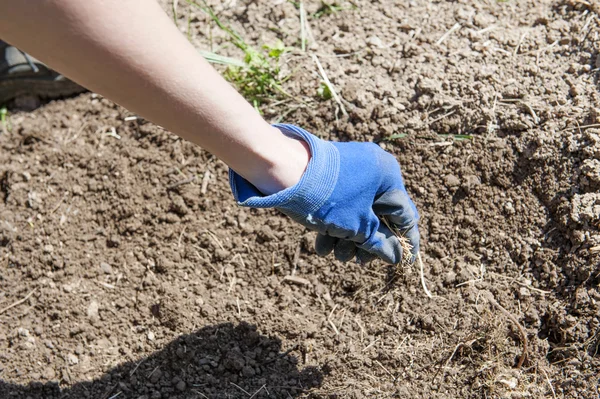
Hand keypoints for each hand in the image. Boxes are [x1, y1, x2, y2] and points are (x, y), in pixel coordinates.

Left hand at [229, 124, 419, 264]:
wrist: (281, 170)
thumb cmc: (326, 198)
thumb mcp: (356, 227)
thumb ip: (379, 243)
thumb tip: (396, 256)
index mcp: (388, 177)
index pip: (404, 215)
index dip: (405, 242)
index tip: (404, 263)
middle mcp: (373, 171)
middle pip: (378, 217)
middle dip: (367, 244)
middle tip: (358, 262)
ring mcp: (350, 172)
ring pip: (356, 214)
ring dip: (348, 239)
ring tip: (335, 254)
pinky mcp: (331, 178)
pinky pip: (340, 206)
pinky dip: (334, 226)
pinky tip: (322, 246)